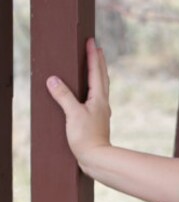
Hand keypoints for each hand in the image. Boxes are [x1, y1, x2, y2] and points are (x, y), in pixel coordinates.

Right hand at [45, 36, 111, 172]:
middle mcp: (102, 103)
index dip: (93, 56)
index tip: (92, 41)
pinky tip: (90, 94)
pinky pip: (96, 99)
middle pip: (102, 78)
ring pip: (102, 88)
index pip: (96, 72)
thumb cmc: (86, 138)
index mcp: (98, 98)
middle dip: (99, 62)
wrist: (97, 160)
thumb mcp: (73, 114)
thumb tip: (53, 80)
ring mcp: (101, 112)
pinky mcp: (97, 121)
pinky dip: (94, 90)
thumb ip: (63, 96)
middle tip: (97, 48)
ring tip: (96, 67)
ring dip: (99, 75)